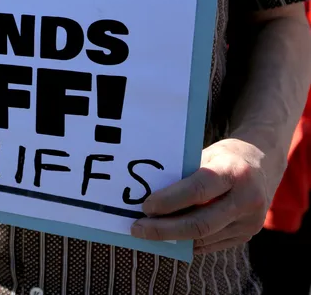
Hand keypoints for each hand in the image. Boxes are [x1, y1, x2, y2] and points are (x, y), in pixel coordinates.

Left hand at [130, 138, 284, 253]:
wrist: (262, 165)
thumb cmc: (224, 157)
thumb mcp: (206, 155)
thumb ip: (184, 175)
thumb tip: (148, 196)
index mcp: (234, 172)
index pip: (198, 191)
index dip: (169, 201)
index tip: (145, 207)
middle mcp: (247, 199)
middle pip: (200, 223)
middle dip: (163, 229)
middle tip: (137, 228)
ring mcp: (250, 221)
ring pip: (203, 237)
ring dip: (171, 238)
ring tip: (146, 233)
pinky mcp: (247, 234)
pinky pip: (210, 244)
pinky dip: (185, 242)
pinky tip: (166, 238)